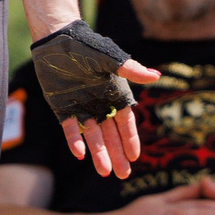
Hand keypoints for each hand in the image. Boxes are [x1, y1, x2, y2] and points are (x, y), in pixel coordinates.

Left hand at [58, 56, 160, 178]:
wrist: (57, 40)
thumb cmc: (87, 46)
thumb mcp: (110, 59)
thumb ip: (130, 70)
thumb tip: (156, 76)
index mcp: (115, 95)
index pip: (125, 123)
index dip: (130, 139)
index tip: (135, 157)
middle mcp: (100, 104)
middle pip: (111, 135)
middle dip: (117, 154)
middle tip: (123, 175)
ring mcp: (82, 108)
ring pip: (93, 136)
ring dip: (98, 153)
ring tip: (105, 172)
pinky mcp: (63, 108)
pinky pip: (71, 129)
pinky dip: (75, 141)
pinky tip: (81, 155)